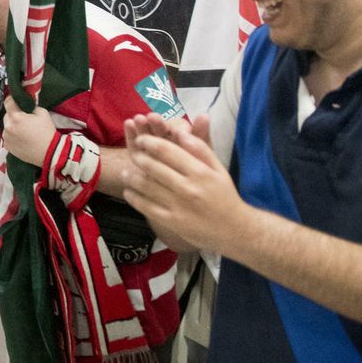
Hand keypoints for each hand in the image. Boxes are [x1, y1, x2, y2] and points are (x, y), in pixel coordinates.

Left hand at [1, 97, 56, 165]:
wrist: (49, 152)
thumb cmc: (47, 132)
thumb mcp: (43, 113)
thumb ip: (32, 107)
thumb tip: (27, 106)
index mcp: (15, 117)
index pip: (8, 102)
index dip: (11, 99)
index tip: (15, 100)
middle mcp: (7, 127)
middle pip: (7, 116)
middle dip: (14, 115)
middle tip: (24, 118)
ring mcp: (6, 138)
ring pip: (7, 127)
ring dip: (12, 126)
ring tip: (23, 130)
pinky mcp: (7, 146)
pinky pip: (8, 137)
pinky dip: (12, 136)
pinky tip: (22, 139)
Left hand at [123, 113, 242, 254]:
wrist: (235, 230)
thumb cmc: (225, 195)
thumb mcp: (218, 169)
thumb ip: (200, 149)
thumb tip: (180, 132)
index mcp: (200, 172)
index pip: (167, 151)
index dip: (149, 142)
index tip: (141, 138)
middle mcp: (187, 188)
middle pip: (153, 167)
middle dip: (138, 157)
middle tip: (133, 154)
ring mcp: (178, 206)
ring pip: (146, 186)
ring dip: (131, 177)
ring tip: (126, 172)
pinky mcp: (171, 222)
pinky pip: (146, 207)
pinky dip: (134, 197)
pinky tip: (129, 191)